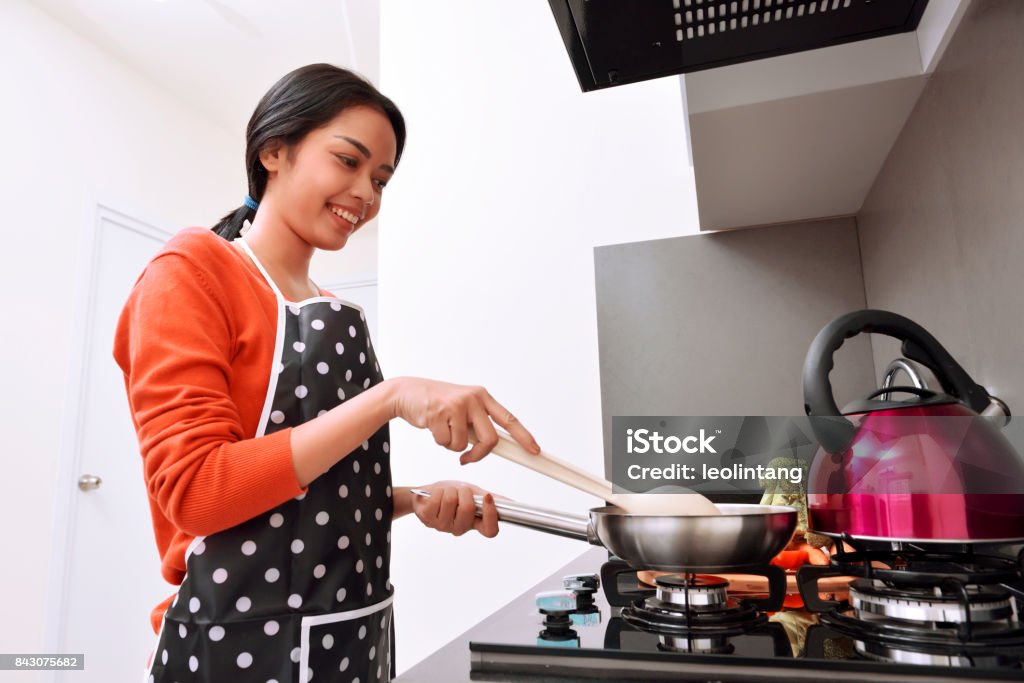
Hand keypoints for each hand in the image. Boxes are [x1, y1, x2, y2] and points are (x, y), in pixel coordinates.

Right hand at [389, 377, 539, 462]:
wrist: (406, 392)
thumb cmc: (436, 402)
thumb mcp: (463, 406)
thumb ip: (478, 421)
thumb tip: (493, 445)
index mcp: (482, 396)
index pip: (509, 419)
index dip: (524, 436)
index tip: (534, 450)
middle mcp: (473, 399)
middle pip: (490, 440)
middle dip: (479, 455)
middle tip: (467, 458)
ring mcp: (456, 406)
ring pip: (464, 445)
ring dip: (452, 446)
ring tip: (443, 430)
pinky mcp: (439, 414)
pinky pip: (446, 443)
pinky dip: (440, 441)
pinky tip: (433, 427)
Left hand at [411, 481, 499, 537]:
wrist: (426, 494)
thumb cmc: (452, 495)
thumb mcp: (473, 495)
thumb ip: (491, 500)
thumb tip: (512, 504)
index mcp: (475, 524)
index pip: (490, 531)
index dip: (491, 515)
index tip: (487, 497)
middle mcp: (460, 528)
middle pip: (468, 508)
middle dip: (464, 491)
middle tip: (459, 491)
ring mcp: (443, 526)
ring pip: (451, 501)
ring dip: (449, 490)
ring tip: (447, 493)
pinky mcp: (428, 519)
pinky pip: (437, 498)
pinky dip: (438, 491)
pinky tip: (436, 496)